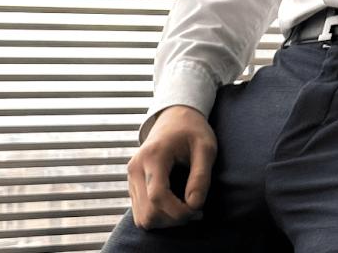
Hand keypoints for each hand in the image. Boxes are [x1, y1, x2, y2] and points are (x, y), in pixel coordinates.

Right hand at [127, 105, 216, 229]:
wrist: (175, 116)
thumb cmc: (193, 130)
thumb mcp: (206, 148)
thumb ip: (201, 176)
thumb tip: (194, 205)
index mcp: (153, 156)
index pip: (157, 198)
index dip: (178, 212)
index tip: (198, 210)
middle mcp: (136, 168)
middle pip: (147, 213)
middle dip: (173, 220)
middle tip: (196, 210)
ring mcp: (131, 177)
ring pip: (142, 218)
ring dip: (166, 221)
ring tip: (187, 209)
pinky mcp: (133, 184)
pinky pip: (141, 212)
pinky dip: (159, 216)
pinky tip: (176, 206)